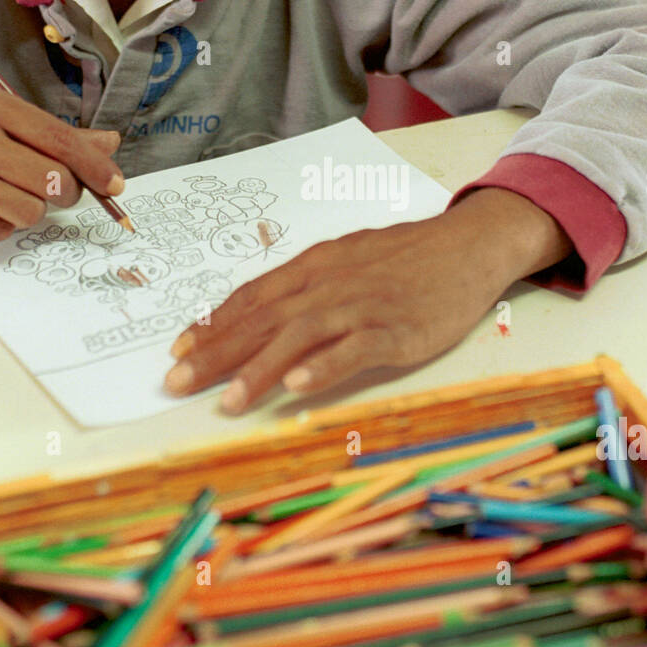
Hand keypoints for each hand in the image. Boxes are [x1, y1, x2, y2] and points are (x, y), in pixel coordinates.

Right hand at [0, 88, 123, 240]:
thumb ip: (53, 133)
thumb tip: (108, 144)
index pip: (60, 140)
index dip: (95, 166)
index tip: (115, 184)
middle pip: (54, 181)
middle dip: (65, 191)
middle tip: (50, 187)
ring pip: (31, 211)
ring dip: (28, 208)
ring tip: (3, 191)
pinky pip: (1, 231)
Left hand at [166, 188, 571, 411]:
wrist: (469, 245)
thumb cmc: (408, 257)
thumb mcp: (348, 260)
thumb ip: (308, 285)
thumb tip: (264, 313)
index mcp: (315, 266)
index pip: (253, 296)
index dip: (213, 324)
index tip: (177, 350)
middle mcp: (330, 283)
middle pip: (264, 319)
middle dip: (216, 352)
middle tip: (176, 382)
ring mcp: (363, 306)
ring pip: (299, 337)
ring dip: (259, 370)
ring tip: (227, 401)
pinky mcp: (397, 329)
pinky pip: (354, 349)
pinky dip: (324, 367)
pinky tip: (298, 387)